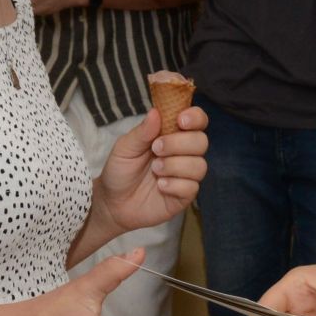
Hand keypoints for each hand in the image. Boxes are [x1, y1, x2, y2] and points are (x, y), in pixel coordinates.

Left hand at [95, 105, 207, 234]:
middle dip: (179, 143)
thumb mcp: (125, 148)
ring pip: (199, 165)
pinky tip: (160, 186)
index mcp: (172, 135)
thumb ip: (142, 132)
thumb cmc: (120, 171)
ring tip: (155, 169)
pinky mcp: (184, 195)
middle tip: (156, 149)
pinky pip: (192, 187)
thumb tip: (156, 112)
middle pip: (201, 141)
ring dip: (175, 165)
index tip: (181, 121)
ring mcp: (186, 175)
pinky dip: (174, 185)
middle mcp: (183, 153)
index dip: (195, 117)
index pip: (197, 121)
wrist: (113, 203)